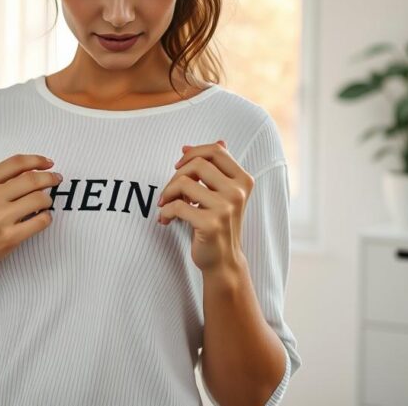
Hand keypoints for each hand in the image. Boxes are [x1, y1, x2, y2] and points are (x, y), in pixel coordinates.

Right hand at [0, 154, 60, 277]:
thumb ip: (1, 178)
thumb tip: (36, 167)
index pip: (17, 162)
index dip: (38, 160)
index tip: (49, 163)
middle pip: (32, 179)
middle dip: (50, 178)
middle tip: (57, 179)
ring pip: (40, 199)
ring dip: (48, 199)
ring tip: (46, 202)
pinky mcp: (9, 238)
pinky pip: (41, 221)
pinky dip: (47, 217)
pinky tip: (42, 218)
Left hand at [156, 140, 253, 272]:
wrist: (223, 261)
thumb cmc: (218, 223)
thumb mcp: (219, 194)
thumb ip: (209, 170)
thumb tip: (185, 147)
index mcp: (243, 180)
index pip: (215, 151)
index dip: (193, 154)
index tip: (179, 166)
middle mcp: (237, 192)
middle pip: (197, 164)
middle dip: (176, 175)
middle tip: (169, 191)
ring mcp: (226, 208)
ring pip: (184, 183)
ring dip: (167, 194)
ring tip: (165, 205)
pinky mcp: (211, 224)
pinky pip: (176, 207)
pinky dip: (165, 212)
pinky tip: (165, 219)